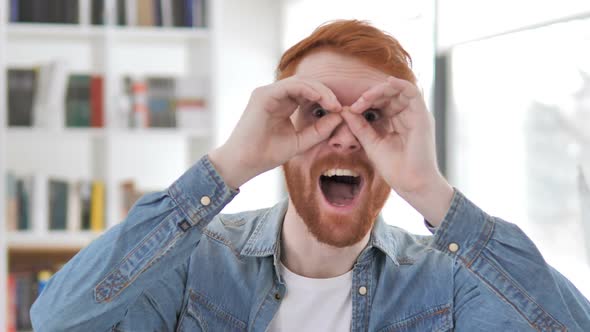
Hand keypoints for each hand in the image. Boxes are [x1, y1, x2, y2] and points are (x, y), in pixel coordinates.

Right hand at [209, 77, 342, 188]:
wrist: (244, 163)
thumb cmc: (267, 155)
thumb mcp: (300, 141)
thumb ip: (319, 130)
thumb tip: (340, 116)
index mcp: (282, 104)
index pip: (308, 93)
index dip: (326, 98)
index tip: (340, 111)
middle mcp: (275, 95)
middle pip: (307, 84)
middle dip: (326, 92)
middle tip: (340, 106)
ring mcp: (268, 93)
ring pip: (301, 82)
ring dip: (320, 90)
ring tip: (333, 104)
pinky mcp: (263, 95)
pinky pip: (291, 86)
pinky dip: (308, 90)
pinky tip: (320, 99)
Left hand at [341, 76, 452, 224]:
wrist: (411, 183)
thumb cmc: (394, 168)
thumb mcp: (371, 142)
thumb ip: (359, 126)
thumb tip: (344, 110)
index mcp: (397, 122)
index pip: (382, 102)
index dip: (366, 101)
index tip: (351, 109)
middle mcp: (408, 116)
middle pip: (390, 94)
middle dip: (371, 95)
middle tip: (356, 104)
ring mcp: (416, 115)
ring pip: (399, 91)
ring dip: (381, 90)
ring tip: (365, 98)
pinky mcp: (422, 116)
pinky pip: (412, 92)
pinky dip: (400, 85)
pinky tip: (387, 83)